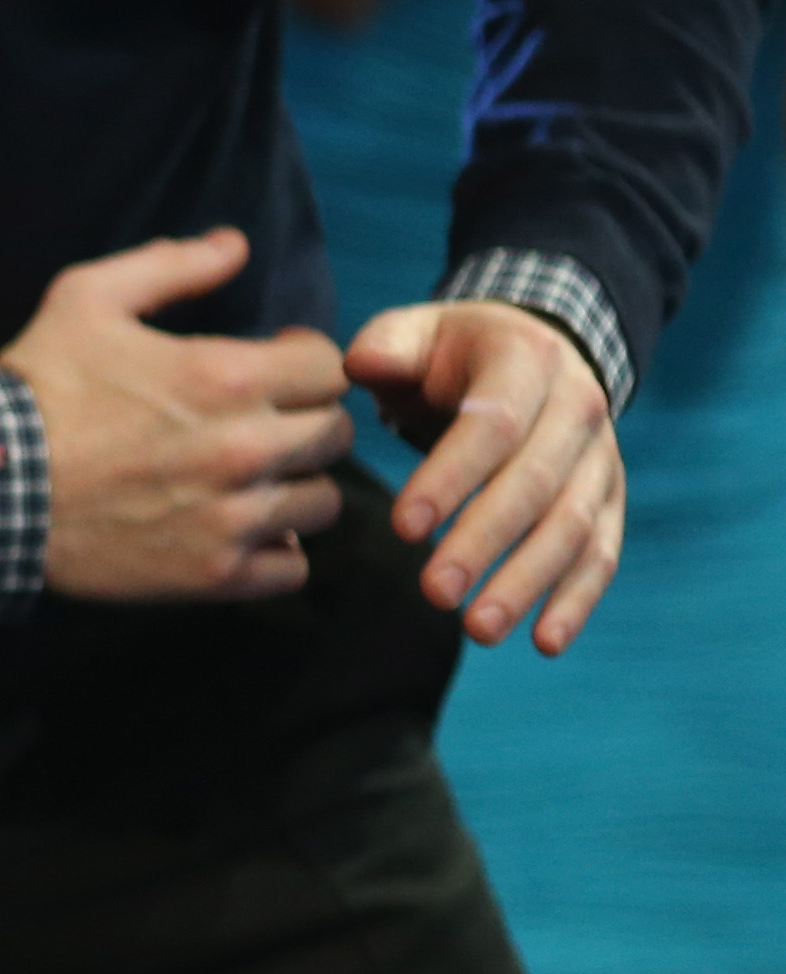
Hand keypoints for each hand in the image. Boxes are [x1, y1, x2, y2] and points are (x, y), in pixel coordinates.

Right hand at [0, 228, 353, 602]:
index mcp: (226, 377)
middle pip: (336, 434)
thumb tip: (235, 245)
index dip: (304, 360)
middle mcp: (245, 448)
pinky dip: (274, 550)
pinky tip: (237, 528)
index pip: (329, 367)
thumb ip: (168, 266)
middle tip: (263, 422)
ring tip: (253, 481)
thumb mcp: (84, 301)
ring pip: (323, 502)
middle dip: (306, 420)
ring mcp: (235, 517)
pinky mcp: (217, 574)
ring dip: (294, 487)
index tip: (275, 366)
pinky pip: (293, 567)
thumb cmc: (40, 390)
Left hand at [345, 297, 625, 653]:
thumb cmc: (452, 351)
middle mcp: (579, 407)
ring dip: (528, 584)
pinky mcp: (611, 499)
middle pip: (535, 486)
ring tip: (478, 630)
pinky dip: (577, 600)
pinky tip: (544, 642)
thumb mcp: (417, 331)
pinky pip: (602, 555)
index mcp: (528, 359)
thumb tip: (361, 366)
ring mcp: (602, 457)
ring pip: (574, 529)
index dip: (450, 478)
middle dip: (484, 544)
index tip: (404, 529)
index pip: (492, 425)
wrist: (534, 350)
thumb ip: (386, 346)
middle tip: (434, 594)